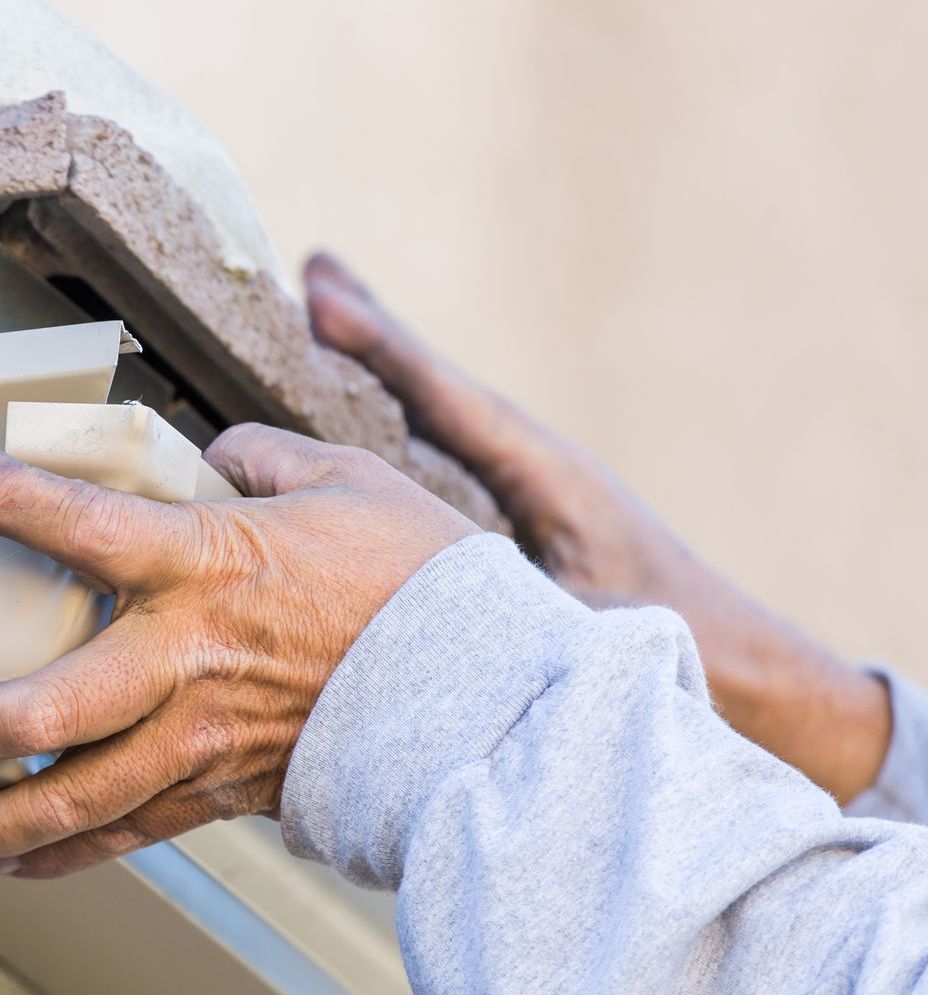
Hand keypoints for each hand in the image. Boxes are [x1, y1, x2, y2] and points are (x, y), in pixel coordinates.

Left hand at [0, 426, 476, 877]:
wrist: (493, 697)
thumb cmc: (422, 580)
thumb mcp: (345, 482)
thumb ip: (258, 460)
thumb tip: (211, 457)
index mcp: (210, 566)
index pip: (81, 525)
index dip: (5, 495)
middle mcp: (187, 662)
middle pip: (39, 708)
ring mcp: (201, 741)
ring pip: (67, 798)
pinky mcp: (225, 795)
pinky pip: (125, 836)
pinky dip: (57, 854)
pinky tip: (3, 861)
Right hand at [302, 253, 891, 801]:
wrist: (743, 662)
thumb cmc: (676, 642)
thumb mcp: (588, 622)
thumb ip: (512, 599)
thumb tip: (426, 580)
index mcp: (547, 472)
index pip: (447, 399)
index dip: (382, 349)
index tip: (322, 299)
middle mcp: (532, 462)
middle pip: (436, 385)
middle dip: (375, 330)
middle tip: (315, 269)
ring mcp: (525, 484)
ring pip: (437, 412)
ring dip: (382, 367)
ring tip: (326, 312)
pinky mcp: (519, 512)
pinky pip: (443, 449)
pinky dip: (400, 415)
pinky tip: (363, 413)